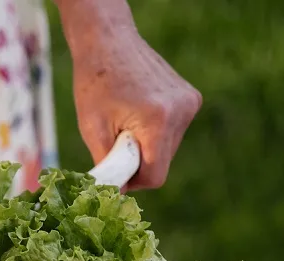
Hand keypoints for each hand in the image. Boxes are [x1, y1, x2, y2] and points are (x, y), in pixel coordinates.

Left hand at [60, 2, 200, 189]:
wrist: (108, 43)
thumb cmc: (94, 84)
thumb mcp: (93, 131)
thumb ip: (108, 166)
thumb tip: (114, 196)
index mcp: (158, 121)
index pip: (155, 176)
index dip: (133, 183)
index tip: (115, 177)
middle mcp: (182, 112)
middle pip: (162, 162)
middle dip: (137, 162)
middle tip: (113, 144)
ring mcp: (189, 103)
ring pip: (168, 148)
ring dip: (145, 147)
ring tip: (124, 123)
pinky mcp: (190, 98)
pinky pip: (172, 131)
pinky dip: (153, 132)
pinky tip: (136, 112)